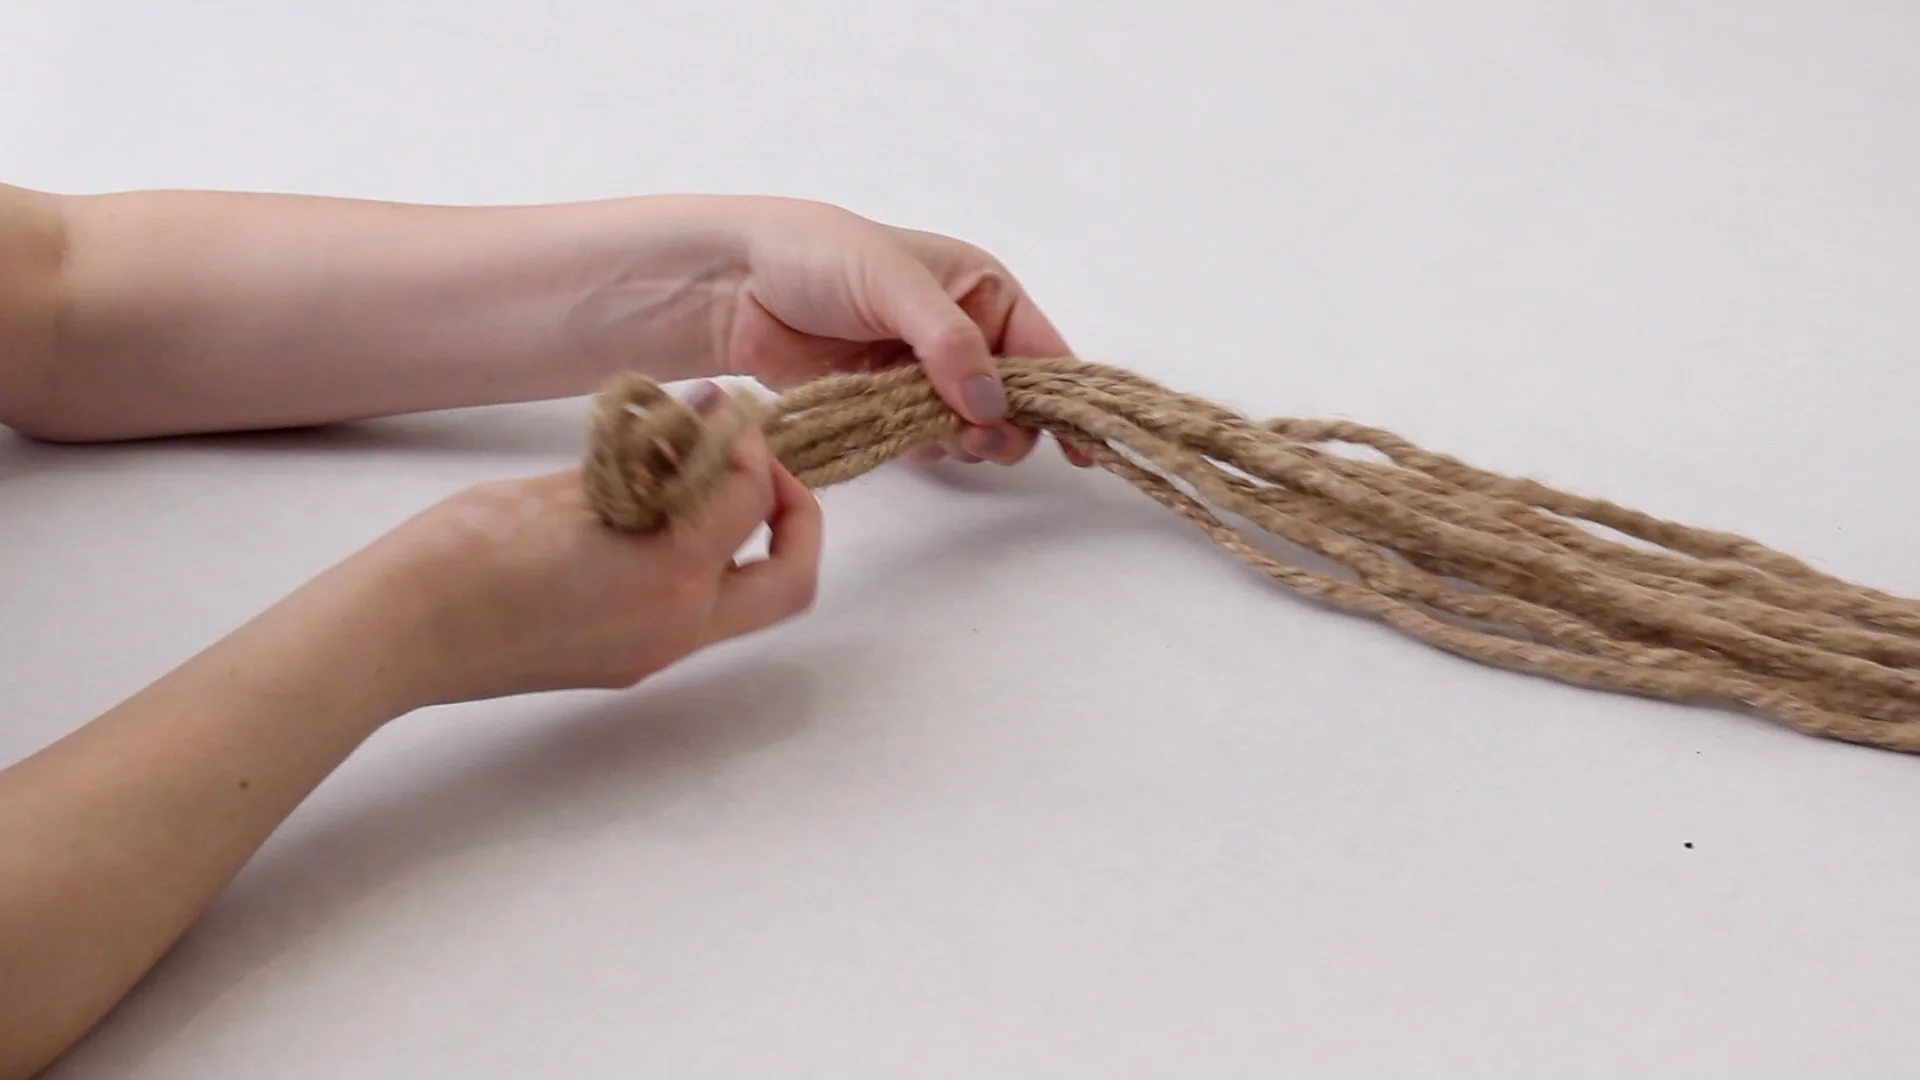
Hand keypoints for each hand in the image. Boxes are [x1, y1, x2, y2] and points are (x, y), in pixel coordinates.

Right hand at [358, 390, 822, 705]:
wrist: (396, 633)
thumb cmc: (464, 552)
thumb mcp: (564, 488)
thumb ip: (644, 462)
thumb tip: (698, 423)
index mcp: (671, 577)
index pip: (751, 500)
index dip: (748, 447)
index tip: (720, 416)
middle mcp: (677, 627)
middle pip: (790, 582)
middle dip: (794, 518)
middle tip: (758, 468)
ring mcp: (653, 654)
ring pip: (744, 603)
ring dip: (741, 542)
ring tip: (693, 485)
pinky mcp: (624, 663)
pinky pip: (693, 614)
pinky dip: (696, 565)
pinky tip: (649, 521)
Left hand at [705, 197, 1094, 467]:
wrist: (734, 286)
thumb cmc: (818, 258)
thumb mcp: (894, 284)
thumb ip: (948, 343)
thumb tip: (993, 406)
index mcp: (981, 292)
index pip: (1045, 352)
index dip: (1067, 398)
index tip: (1080, 444)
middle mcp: (964, 337)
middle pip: (1017, 405)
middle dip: (1005, 427)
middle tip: (974, 436)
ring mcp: (925, 378)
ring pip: (973, 432)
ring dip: (961, 442)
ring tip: (933, 431)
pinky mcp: (886, 409)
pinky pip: (925, 446)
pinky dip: (920, 449)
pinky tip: (894, 432)